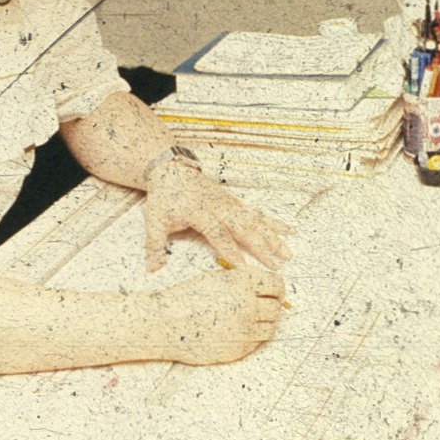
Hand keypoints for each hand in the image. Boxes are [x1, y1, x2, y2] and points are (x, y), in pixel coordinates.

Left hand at [142, 160, 294, 271]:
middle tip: (277, 264)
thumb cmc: (164, 196)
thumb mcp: (155, 221)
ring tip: (287, 252)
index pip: (219, 236)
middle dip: (263, 247)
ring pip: (256, 222)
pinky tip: (287, 230)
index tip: (244, 269)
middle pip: (246, 229)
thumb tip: (152, 270)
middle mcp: (220, 208)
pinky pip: (257, 213)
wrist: (170, 169)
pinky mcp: (234, 201)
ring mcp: (230, 204)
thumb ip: (155, 246)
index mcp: (202, 214)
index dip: (232, 252)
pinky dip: (272, 222)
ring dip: (273, 237)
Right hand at [155, 265, 286, 364]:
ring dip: (265, 321)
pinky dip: (253, 335)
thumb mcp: (215, 278)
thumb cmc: (187, 298)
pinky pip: (257, 341)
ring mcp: (245, 329)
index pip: (276, 285)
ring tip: (251, 318)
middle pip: (276, 307)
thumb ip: (241, 280)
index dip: (276, 288)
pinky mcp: (239, 349)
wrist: (166, 323)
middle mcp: (248, 305)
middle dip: (271, 305)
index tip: (273, 291)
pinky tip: (239, 330)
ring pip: (271, 326)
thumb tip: (263, 286)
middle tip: (263, 305)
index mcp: (242, 283)